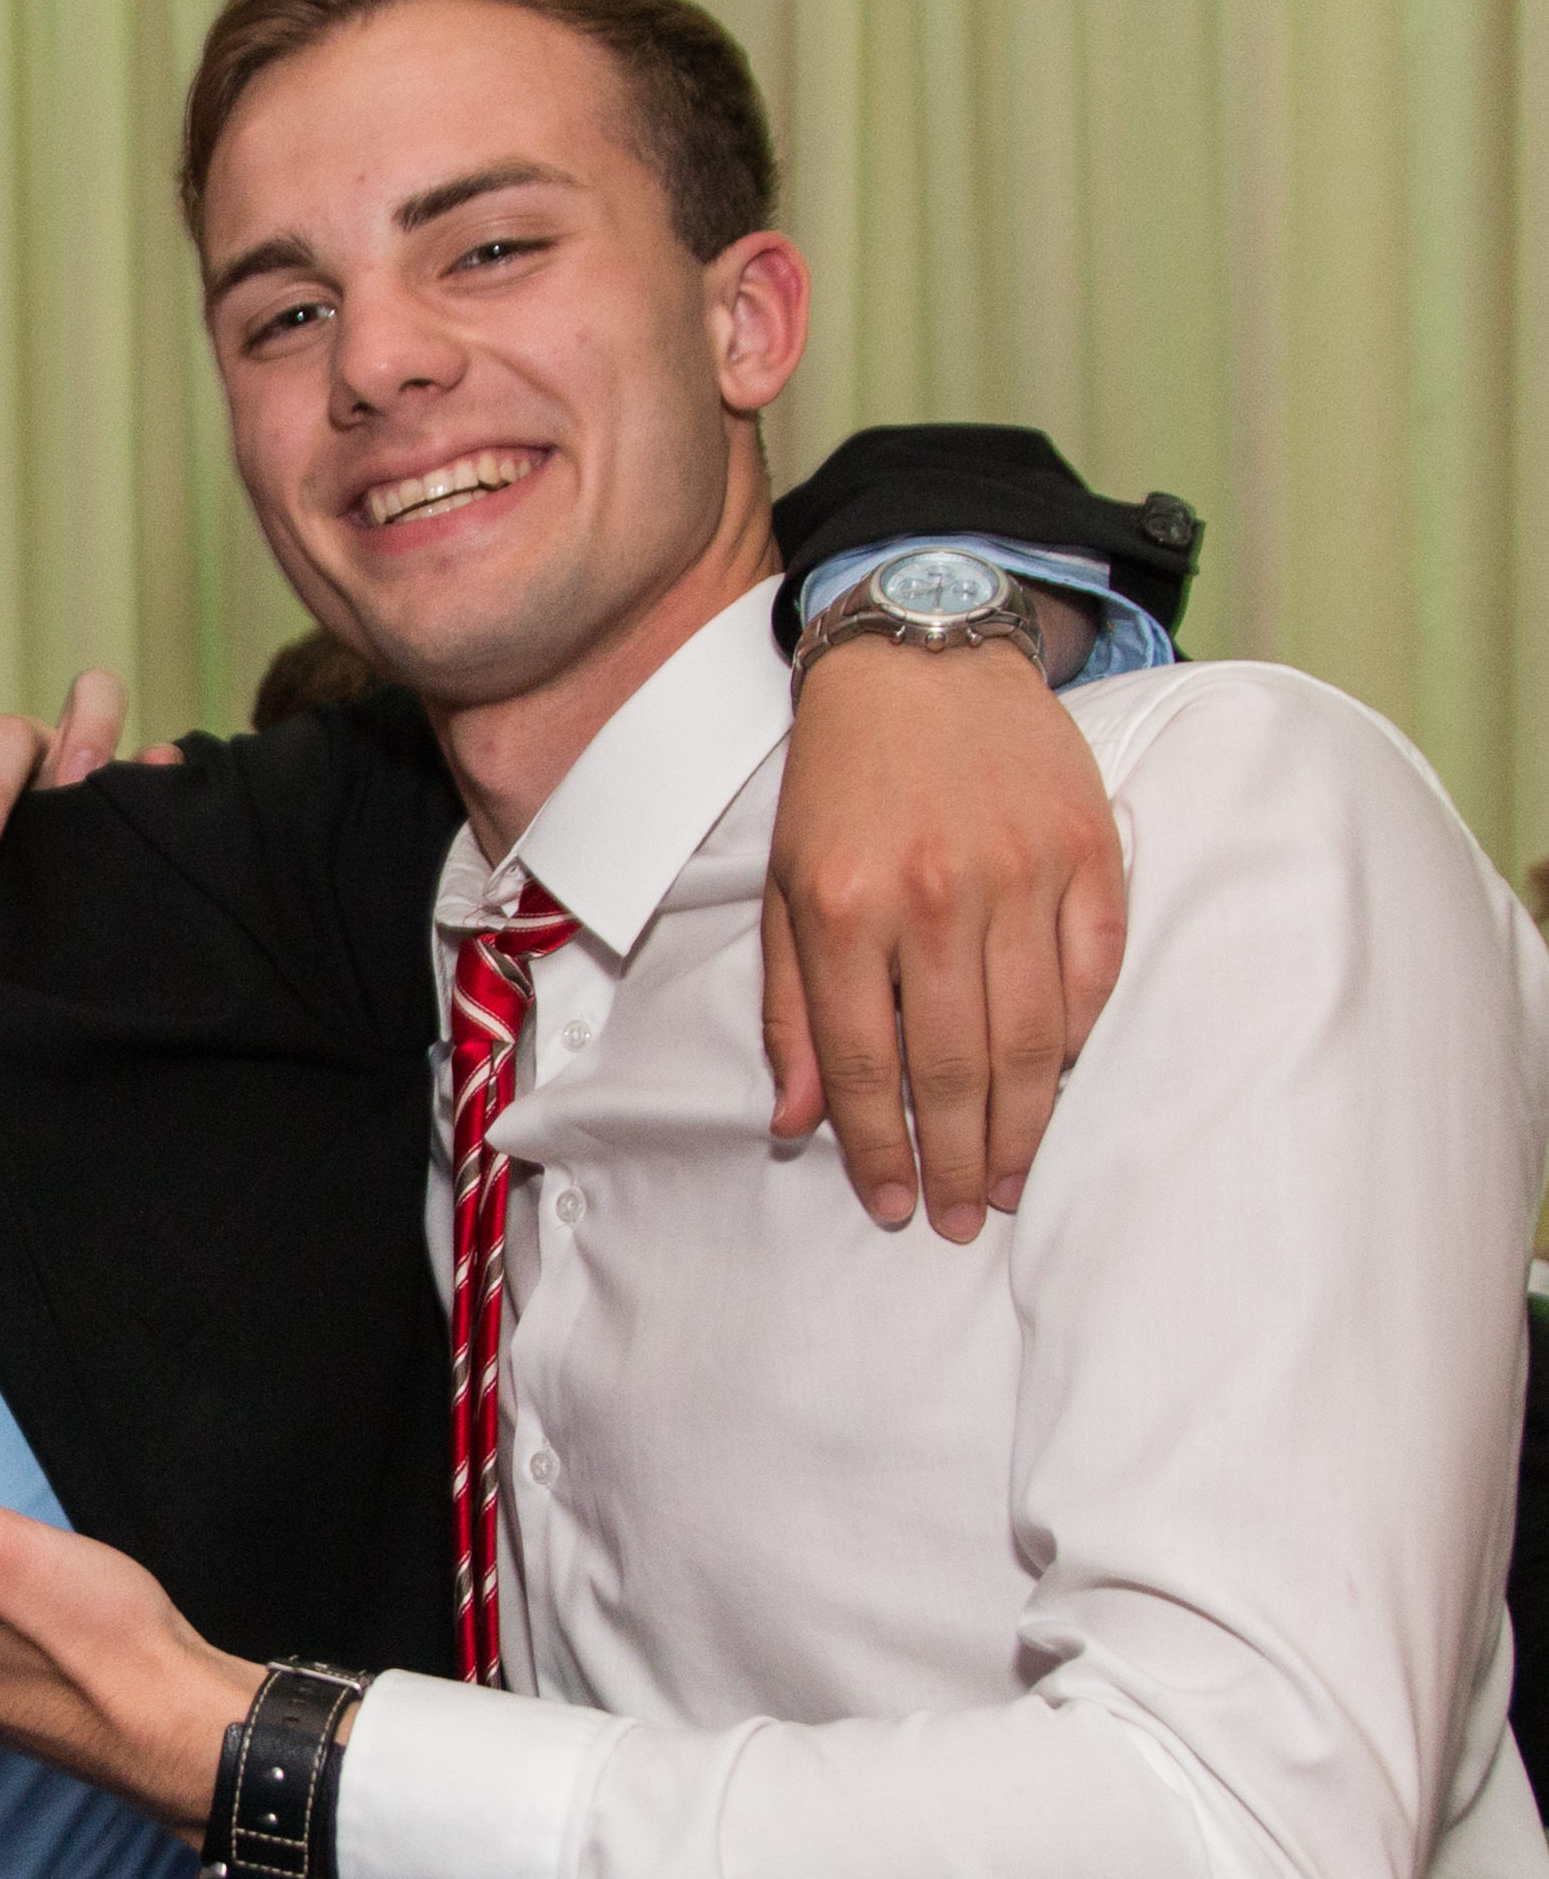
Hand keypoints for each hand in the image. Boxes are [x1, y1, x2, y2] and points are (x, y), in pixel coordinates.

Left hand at [0, 669, 135, 908]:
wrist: (19, 885)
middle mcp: (21, 744)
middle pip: (1, 734)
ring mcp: (82, 752)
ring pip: (90, 701)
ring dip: (85, 734)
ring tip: (78, 783)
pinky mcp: (133, 780)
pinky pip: (154, 752)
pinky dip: (156, 760)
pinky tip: (160, 769)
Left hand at [764, 609, 1122, 1239]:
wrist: (923, 662)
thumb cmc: (839, 785)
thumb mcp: (783, 890)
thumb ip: (792, 1011)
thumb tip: (800, 1125)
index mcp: (846, 907)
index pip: (868, 1064)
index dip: (883, 1148)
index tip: (897, 1204)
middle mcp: (936, 895)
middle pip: (958, 1065)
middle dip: (960, 1158)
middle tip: (964, 1216)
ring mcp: (1023, 872)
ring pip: (1033, 1035)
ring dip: (1025, 1124)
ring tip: (1010, 1181)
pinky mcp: (1089, 850)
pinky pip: (1094, 972)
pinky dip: (1078, 1038)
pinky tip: (1059, 1085)